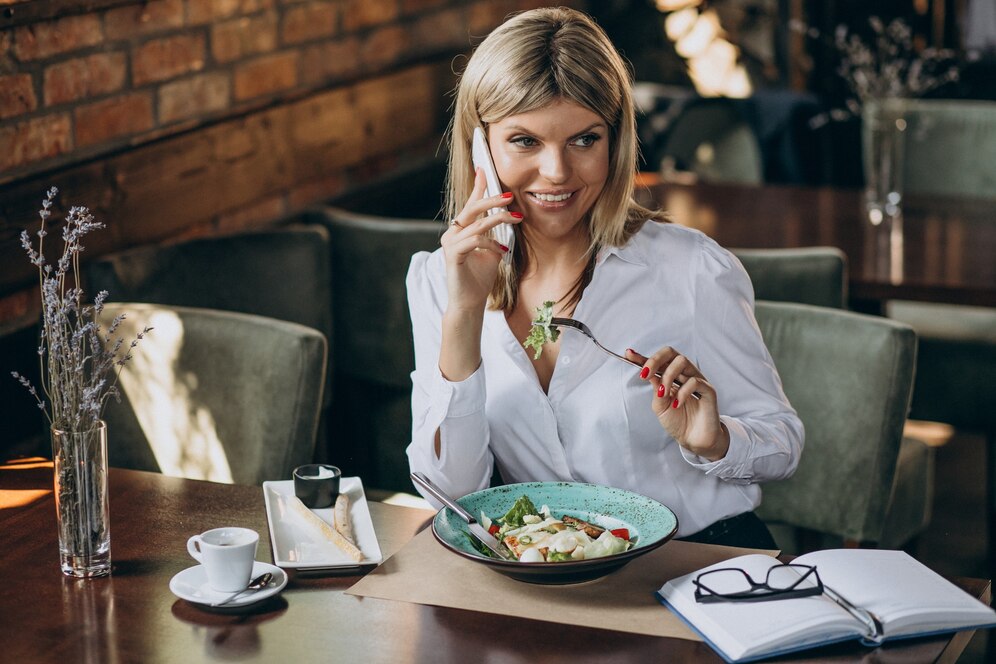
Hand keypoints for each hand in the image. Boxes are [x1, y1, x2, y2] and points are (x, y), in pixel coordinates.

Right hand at [441, 168, 521, 314]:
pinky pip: (474, 241)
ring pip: (476, 224)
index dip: (478, 186)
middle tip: (510, 196)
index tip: (484, 169)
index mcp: (461, 230)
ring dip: (498, 219)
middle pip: (472, 208)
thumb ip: (495, 233)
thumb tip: (507, 217)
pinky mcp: (452, 255)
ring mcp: (450, 244)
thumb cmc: (480, 278)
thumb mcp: (492, 250)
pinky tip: (501, 250)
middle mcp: (453, 233)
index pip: (471, 204)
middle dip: (492, 199)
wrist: (470, 303)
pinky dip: (490, 243)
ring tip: (516, 218)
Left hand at [626, 347, 728, 460]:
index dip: (642, 357)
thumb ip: (656, 388)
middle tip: (644, 375)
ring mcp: (697, 380)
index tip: (628, 354)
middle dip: (655, 360)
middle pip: (671, 352)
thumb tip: (647, 372)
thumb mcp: (660, 405)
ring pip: (682, 362)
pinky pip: (695, 381)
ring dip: (668, 376)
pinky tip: (676, 404)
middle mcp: (684, 374)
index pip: (658, 361)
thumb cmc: (678, 422)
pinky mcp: (708, 390)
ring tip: (663, 394)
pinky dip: (682, 392)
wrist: (693, 440)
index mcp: (671, 376)